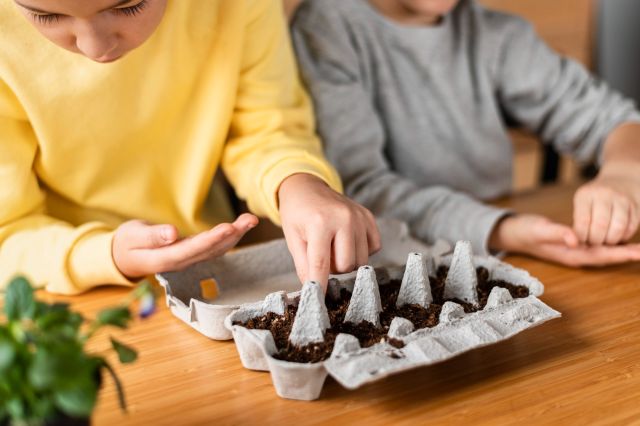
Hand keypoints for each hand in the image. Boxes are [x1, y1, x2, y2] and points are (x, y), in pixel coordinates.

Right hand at [112, 213, 257, 278]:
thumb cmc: (127, 243)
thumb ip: (152, 236)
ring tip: (250, 220)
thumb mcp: (133, 236)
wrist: (124, 257)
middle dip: (231, 235)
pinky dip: (228, 236)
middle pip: (210, 250)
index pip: (192, 250)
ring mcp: (188, 259)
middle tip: (250, 220)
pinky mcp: (192, 253)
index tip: (227, 227)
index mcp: (164, 259)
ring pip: (216, 249)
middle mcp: (181, 262)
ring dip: (235, 235)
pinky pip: (214, 247)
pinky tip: (241, 227)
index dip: (211, 240)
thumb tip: (172, 234)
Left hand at [278, 173, 380, 288]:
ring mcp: (360, 216)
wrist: (307, 188)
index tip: (319, 300)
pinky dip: (360, 250)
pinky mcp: (369, 217)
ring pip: (360, 260)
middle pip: (346, 265)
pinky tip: (346, 240)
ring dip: (346, 261)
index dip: (320, 285)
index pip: (321, 263)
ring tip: (332, 246)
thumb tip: (313, 290)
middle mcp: (344, 218)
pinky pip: (373, 248)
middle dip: (333, 268)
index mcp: (320, 223)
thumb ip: (303, 266)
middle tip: (321, 255)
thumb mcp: (292, 239)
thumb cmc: (297, 214)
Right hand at [489, 213, 639, 266]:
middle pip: (607, 256)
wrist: (514, 233)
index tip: (639, 252)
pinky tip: (621, 239)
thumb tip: (576, 240)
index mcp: (571, 254)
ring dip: (623, 250)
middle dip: (628, 254)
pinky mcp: (575, 244)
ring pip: (605, 252)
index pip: (601, 255)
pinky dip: (612, 243)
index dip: (621, 253)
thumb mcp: (540, 230)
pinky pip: (598, 245)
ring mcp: (576, 251)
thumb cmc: (526, 231)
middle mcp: (576, 255)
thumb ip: (557, 234)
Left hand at [573, 171, 639, 245]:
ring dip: (611, 240)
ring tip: (605, 241)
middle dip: (597, 240)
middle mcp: (604, 194)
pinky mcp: (635, 205)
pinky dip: (624, 236)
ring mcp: (621, 199)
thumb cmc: (593, 201)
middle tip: (594, 243)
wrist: (619, 181)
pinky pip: (631, 227)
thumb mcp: (581, 204)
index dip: (582, 237)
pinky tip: (617, 236)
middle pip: (601, 225)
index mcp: (585, 195)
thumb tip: (578, 243)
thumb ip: (579, 221)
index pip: (583, 221)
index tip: (581, 241)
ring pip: (618, 227)